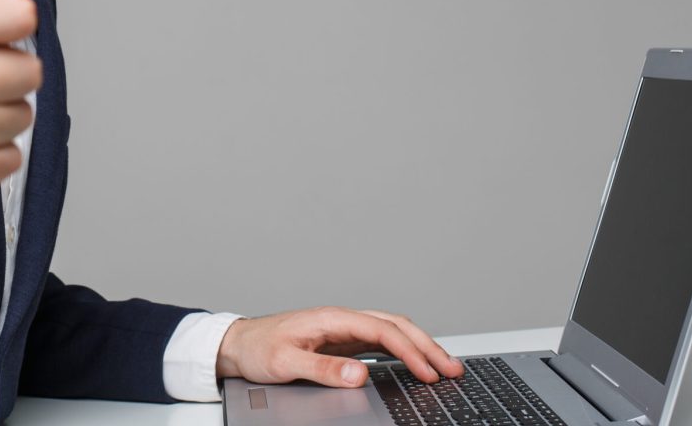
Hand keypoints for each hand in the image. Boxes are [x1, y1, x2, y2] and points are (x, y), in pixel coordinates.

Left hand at [215, 306, 463, 387]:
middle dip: (427, 346)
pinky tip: (416, 364)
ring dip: (420, 346)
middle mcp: (341, 320)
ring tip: (445, 367)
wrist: (238, 344)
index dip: (409, 352)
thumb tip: (360, 374)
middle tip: (453, 369)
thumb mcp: (285, 362)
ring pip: (392, 331)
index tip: (428, 374)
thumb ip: (323, 369)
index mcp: (331, 319)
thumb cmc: (258, 348)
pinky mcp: (342, 342)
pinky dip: (404, 351)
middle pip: (395, 325)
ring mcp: (343, 330)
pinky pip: (381, 342)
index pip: (382, 331)